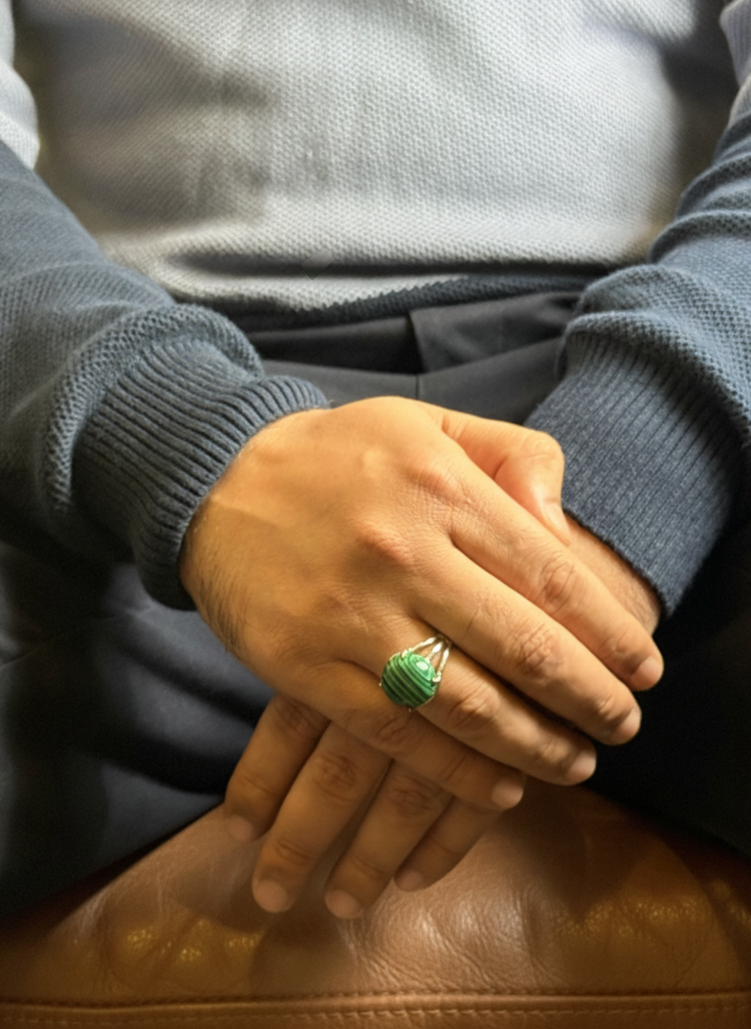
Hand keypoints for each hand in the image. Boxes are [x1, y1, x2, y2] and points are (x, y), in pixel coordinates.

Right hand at [217, 412, 661, 918]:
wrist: (215, 482)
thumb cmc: (338, 456)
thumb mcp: (428, 424)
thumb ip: (513, 456)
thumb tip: (565, 525)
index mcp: (441, 489)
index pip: (553, 577)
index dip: (611, 633)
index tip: (644, 668)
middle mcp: (402, 554)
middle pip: (524, 647)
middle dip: (591, 699)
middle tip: (625, 727)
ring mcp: (352, 618)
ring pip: (468, 705)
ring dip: (536, 747)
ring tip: (575, 763)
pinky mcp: (306, 670)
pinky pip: (398, 737)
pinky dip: (457, 772)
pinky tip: (499, 785)